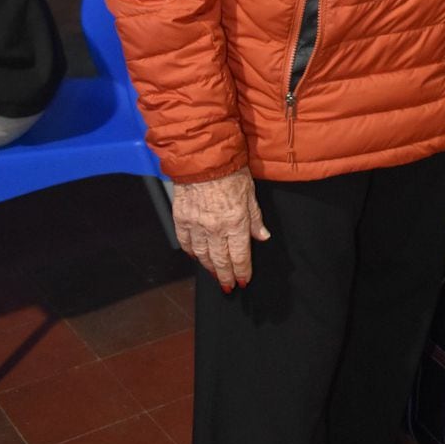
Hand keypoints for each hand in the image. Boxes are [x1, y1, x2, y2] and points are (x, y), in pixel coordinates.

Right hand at [172, 167, 269, 290]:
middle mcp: (215, 228)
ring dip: (209, 268)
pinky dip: (190, 252)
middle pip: (220, 261)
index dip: (242, 271)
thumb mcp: (250, 192)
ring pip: (202, 255)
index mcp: (235, 222)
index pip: (240, 256)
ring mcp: (196, 224)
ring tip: (215, 275)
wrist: (204, 157)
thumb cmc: (230, 170)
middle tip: (228, 286)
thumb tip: (262, 236)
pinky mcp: (181, 218)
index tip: (243, 280)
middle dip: (226, 276)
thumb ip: (255, 218)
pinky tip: (195, 257)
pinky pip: (185, 242)